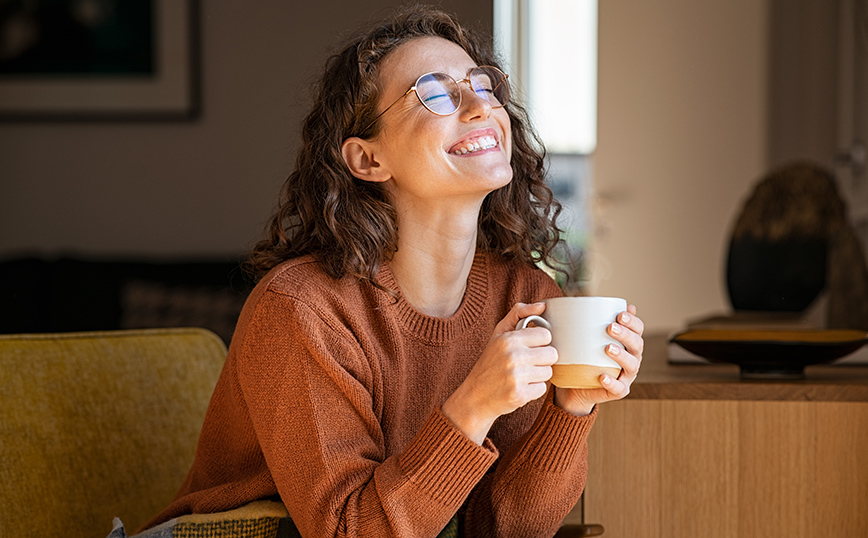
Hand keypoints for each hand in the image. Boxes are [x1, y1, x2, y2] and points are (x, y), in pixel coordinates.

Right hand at [442, 302, 557, 443]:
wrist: (475, 396)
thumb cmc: (490, 362)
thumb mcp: (498, 334)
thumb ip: (519, 314)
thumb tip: (542, 305)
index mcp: (509, 339)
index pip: (546, 335)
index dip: (540, 343)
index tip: (529, 348)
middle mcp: (513, 356)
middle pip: (552, 354)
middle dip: (542, 360)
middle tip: (527, 364)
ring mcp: (516, 376)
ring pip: (548, 372)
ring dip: (538, 375)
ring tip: (522, 376)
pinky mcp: (520, 395)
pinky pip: (542, 389)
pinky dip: (533, 390)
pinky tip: (520, 388)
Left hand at [554, 304, 644, 415]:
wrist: (576, 386)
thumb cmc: (583, 357)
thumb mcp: (584, 337)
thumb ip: (587, 321)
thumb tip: (584, 299)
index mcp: (628, 343)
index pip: (638, 329)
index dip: (633, 322)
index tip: (620, 314)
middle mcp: (631, 358)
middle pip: (637, 345)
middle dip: (626, 335)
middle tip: (610, 327)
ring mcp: (626, 376)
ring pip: (632, 365)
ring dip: (622, 356)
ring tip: (608, 348)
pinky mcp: (618, 391)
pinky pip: (618, 388)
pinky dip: (612, 382)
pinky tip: (603, 376)